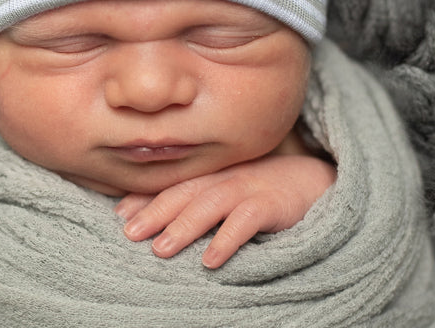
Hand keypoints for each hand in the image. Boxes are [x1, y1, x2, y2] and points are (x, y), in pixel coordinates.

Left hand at [114, 151, 335, 268]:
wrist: (315, 181)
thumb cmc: (265, 190)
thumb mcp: (230, 189)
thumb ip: (201, 197)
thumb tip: (160, 221)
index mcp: (213, 174)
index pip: (174, 184)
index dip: (145, 197)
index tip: (119, 215)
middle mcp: (226, 177)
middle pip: (185, 192)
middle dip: (155, 212)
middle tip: (129, 233)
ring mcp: (249, 188)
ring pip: (210, 204)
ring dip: (183, 226)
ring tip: (160, 249)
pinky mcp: (272, 204)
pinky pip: (246, 220)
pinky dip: (227, 239)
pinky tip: (211, 259)